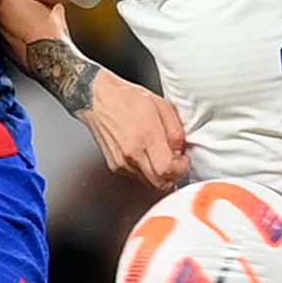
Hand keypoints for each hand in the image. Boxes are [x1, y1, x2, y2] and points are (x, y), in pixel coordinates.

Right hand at [80, 71, 189, 189]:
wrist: (97, 99)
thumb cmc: (126, 98)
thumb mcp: (162, 106)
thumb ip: (176, 131)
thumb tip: (181, 150)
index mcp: (145, 137)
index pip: (167, 171)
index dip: (181, 169)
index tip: (184, 160)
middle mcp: (131, 153)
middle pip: (159, 183)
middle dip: (173, 176)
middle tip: (176, 162)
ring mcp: (121, 162)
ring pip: (149, 182)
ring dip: (159, 174)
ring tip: (160, 154)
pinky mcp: (115, 166)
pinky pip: (137, 176)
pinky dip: (146, 170)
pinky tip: (146, 154)